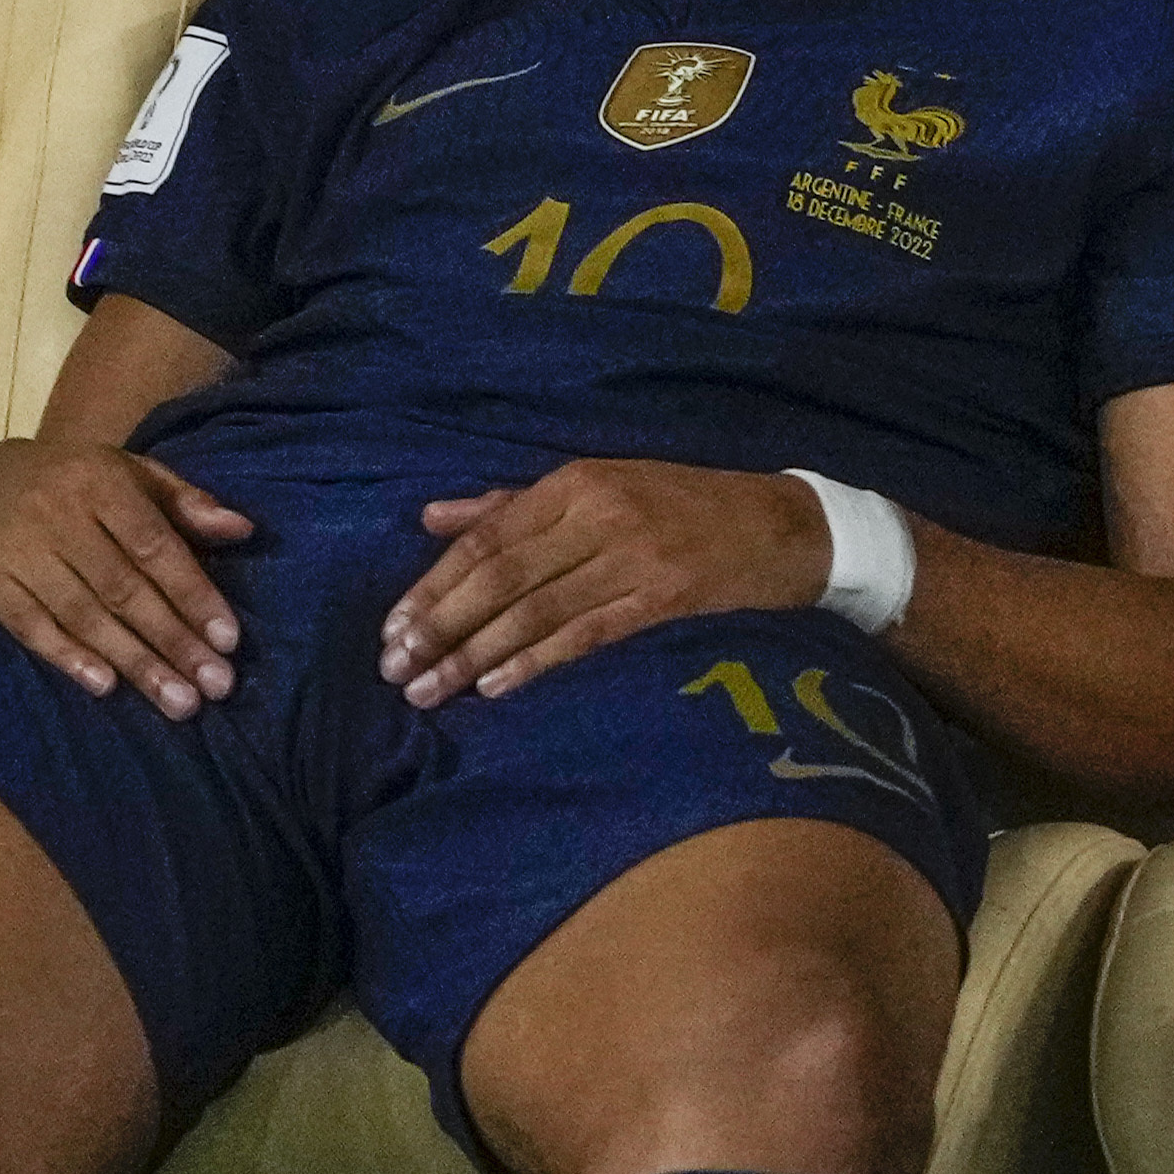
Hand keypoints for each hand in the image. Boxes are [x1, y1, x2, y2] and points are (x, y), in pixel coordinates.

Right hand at [0, 439, 253, 713]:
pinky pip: (30, 625)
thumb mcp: (130, 475)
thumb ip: (185, 503)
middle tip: (214, 686)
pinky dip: (67, 657)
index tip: (228, 641)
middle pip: (123, 588)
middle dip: (172, 641)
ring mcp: (16, 548)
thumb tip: (243, 530)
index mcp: (100, 481)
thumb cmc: (75, 484)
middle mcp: (56, 513)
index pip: (155, 546)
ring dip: (133, 662)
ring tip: (177, 702)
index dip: (193, 594)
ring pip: (82, 613)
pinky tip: (105, 686)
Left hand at [382, 461, 824, 703]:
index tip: (391, 628)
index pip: (486, 538)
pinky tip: (496, 688)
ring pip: (535, 610)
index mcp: (574, 481)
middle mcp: (598, 514)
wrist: (783, 525)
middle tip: (395, 671)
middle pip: (500, 576)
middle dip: (441, 626)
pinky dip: (536, 662)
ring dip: (474, 655)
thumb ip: (510, 504)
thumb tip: (431, 518)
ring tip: (429, 692)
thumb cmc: (681, 505)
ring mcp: (632, 557)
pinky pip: (586, 635)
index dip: (433, 585)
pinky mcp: (664, 598)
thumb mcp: (598, 486)